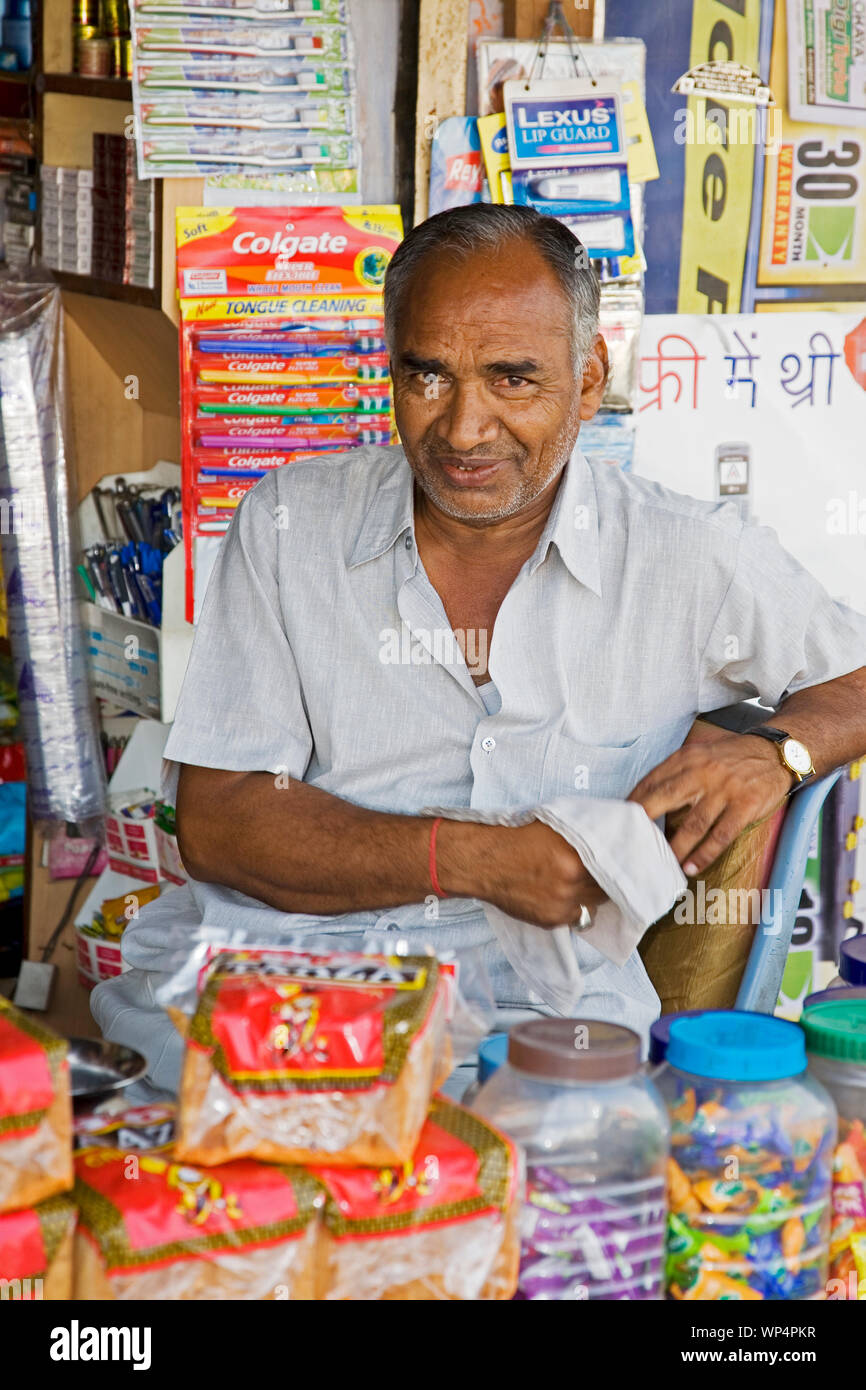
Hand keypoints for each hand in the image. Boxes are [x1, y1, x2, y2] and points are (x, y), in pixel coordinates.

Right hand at [438, 819, 606, 929]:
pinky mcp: (550, 920)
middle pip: (607, 888)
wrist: (483, 860)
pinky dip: (573, 907)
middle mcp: (571, 881)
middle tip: (602, 874)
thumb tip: (612, 836)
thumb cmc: (517, 836)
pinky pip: (575, 916)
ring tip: (581, 884)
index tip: (623, 863)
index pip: (615, 865)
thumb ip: (584, 834)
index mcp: (575, 853)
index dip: (619, 865)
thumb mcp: (555, 825)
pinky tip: (562, 894)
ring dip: (591, 895)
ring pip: (594, 905)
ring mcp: (561, 903)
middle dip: (606, 882)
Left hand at [627, 727, 792, 875]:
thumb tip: (645, 797)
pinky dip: (704, 854)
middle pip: (665, 798)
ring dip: (675, 848)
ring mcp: (725, 789)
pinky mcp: (745, 805)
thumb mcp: (701, 754)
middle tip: (627, 843)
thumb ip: (676, 772)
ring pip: (693, 824)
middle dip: (643, 822)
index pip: (653, 780)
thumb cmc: (732, 758)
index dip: (634, 801)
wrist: (775, 753)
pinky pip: (720, 835)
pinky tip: (691, 867)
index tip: (619, 819)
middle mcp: (704, 771)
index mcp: (688, 757)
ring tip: (661, 865)